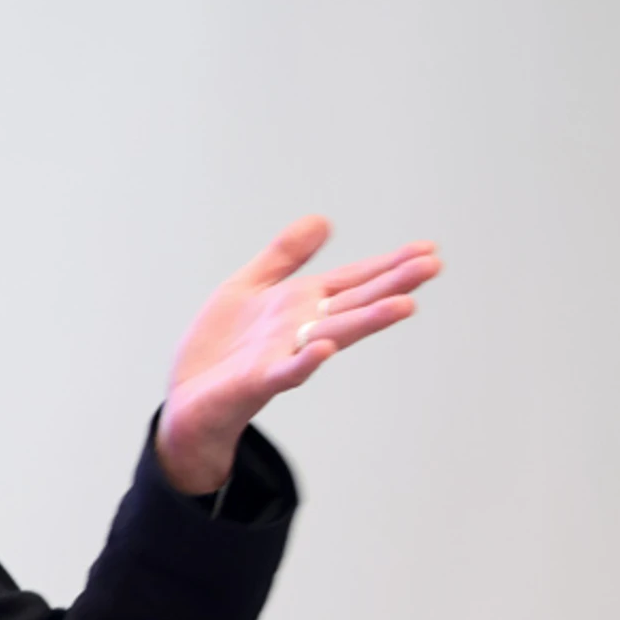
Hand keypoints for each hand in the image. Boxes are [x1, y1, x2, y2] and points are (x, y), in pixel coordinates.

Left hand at [155, 216, 442, 493]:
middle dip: (392, 285)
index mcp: (301, 305)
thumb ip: (284, 257)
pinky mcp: (257, 381)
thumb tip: (323, 220)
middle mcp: (301, 329)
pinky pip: (285, 371)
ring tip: (405, 304)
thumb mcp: (248, 287)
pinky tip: (324, 347)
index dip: (388, 265)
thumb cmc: (220, 348)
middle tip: (433, 266)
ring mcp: (283, 356)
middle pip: (354, 303)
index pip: (353, 281)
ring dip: (367, 321)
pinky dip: (305, 360)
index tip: (429, 249)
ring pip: (333, 335)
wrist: (187, 399)